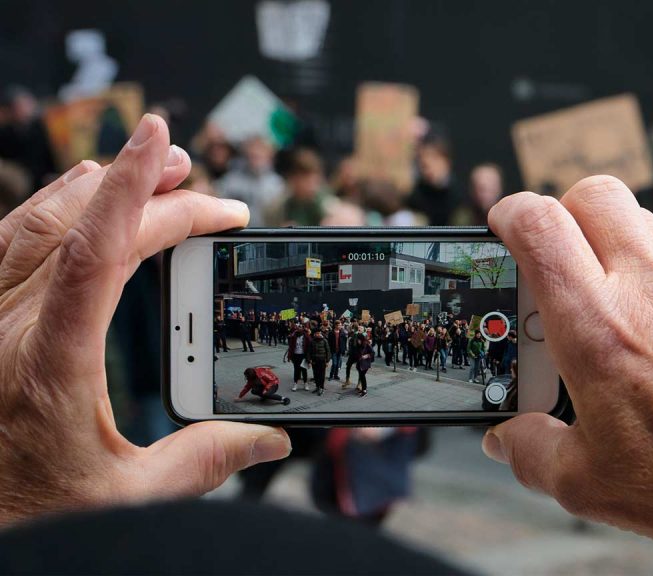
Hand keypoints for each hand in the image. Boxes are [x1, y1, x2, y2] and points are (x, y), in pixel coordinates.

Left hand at [0, 115, 291, 526]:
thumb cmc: (25, 511)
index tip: (162, 141)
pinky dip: (53, 208)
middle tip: (203, 188)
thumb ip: (203, 461)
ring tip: (153, 173)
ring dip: (97, 188)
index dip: (134, 189)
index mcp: (49, 364)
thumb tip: (269, 439)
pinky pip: (8, 242)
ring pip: (34, 222)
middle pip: (79, 228)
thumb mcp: (123, 496)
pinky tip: (80, 199)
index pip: (95, 252)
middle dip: (147, 192)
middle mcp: (8, 328)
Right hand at [484, 176, 652, 574]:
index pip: (539, 224)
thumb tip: (508, 437)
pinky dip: (652, 260)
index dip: (508, 214)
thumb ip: (529, 451)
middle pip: (591, 193)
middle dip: (560, 213)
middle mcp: (649, 288)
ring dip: (608, 239)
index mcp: (598, 329)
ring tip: (602, 296)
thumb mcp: (586, 483)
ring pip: (638, 215)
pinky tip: (651, 314)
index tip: (503, 229)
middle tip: (551, 261)